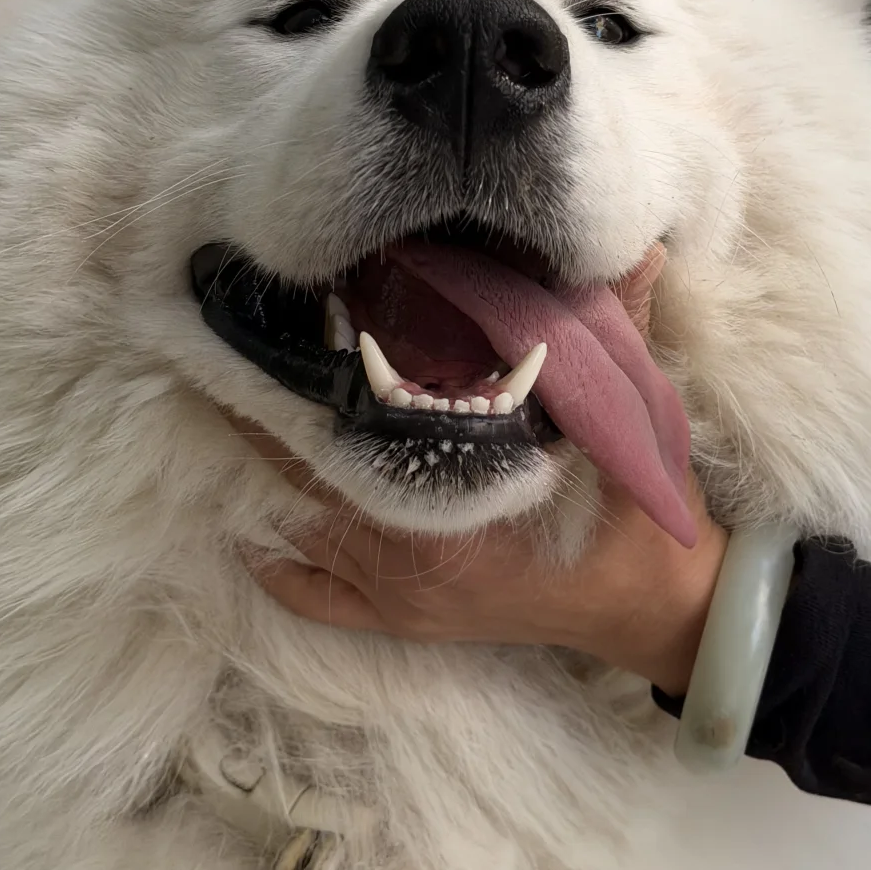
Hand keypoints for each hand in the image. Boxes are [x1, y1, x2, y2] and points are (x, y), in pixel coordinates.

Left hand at [238, 243, 726, 695]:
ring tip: (222, 414)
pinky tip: (249, 524)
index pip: (353, 436)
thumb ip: (623, 331)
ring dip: (261, 476)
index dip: (301, 386)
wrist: (652, 610)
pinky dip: (277, 561)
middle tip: (217, 361)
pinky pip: (315, 597)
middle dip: (261, 419)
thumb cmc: (632, 518)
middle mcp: (411, 557)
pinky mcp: (403, 621)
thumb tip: (637, 248)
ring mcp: (400, 596)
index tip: (264, 336)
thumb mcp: (630, 420)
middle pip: (307, 480)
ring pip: (299, 533)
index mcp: (458, 505)